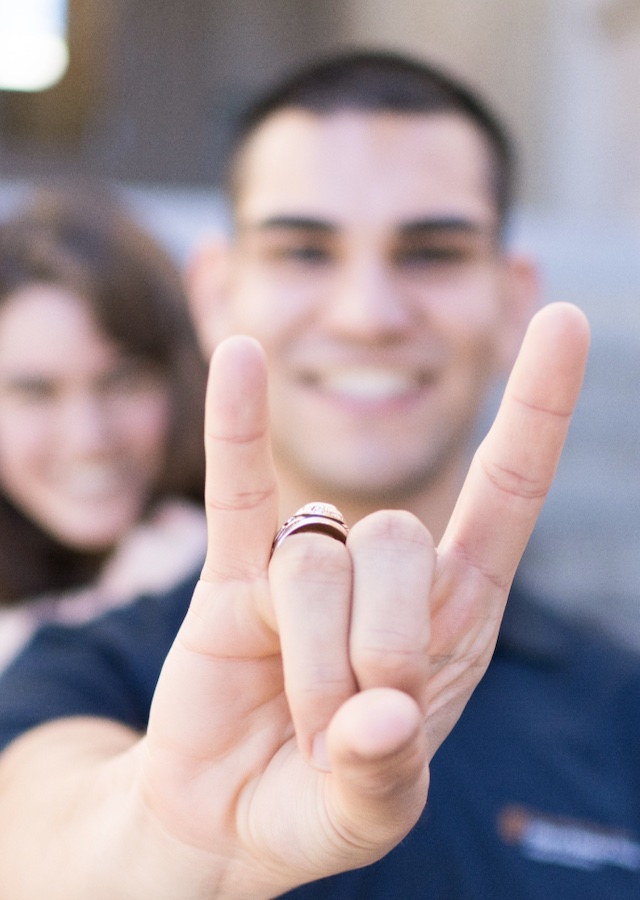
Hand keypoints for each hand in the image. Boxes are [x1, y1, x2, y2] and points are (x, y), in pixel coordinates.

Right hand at [142, 302, 588, 896]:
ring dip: (311, 659)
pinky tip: (239, 356)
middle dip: (375, 648)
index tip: (562, 320)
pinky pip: (237, 486)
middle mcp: (389, 573)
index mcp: (456, 614)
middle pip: (401, 539)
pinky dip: (236, 426)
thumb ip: (385, 777)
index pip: (506, 489)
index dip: (535, 408)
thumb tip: (381, 718)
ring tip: (298, 711)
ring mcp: (309, 564)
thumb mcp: (374, 813)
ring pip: (320, 552)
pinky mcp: (234, 574)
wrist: (231, 814)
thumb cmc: (322, 801)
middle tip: (349, 723)